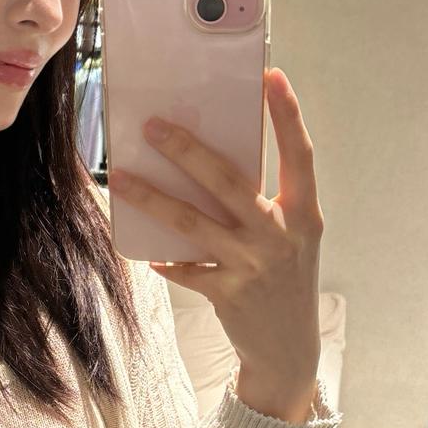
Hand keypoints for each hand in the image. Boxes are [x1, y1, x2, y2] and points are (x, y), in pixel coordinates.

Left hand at [107, 68, 322, 421]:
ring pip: (193, 222)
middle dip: (188, 150)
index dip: (288, 115)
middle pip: (229, 181)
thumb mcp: (290, 239)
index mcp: (305, 215)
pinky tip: (147, 252)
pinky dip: (165, 260)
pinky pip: (184, 269)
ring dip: (153, 198)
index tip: (272, 75)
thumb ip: (266, 205)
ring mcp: (254, 265)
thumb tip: (211, 165)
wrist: (289, 351)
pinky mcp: (228, 293)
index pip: (299, 155)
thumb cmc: (285, 282)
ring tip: (121, 178)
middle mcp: (282, 236)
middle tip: (154, 126)